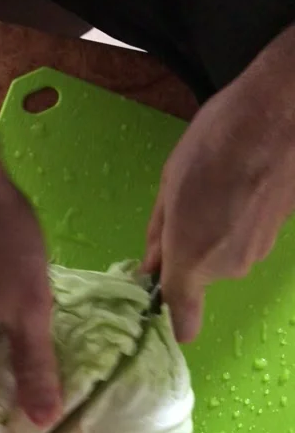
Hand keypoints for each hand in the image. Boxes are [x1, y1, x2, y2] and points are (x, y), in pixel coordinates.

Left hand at [143, 53, 294, 341]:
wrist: (280, 114)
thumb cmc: (213, 144)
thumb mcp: (169, 185)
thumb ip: (158, 234)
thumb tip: (151, 265)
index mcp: (191, 261)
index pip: (183, 318)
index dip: (174, 319)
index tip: (164, 303)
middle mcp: (228, 269)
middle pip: (202, 274)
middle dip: (191, 249)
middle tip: (188, 205)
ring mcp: (258, 252)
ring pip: (226, 254)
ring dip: (218, 231)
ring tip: (220, 186)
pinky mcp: (280, 234)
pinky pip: (247, 237)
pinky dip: (241, 219)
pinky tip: (242, 184)